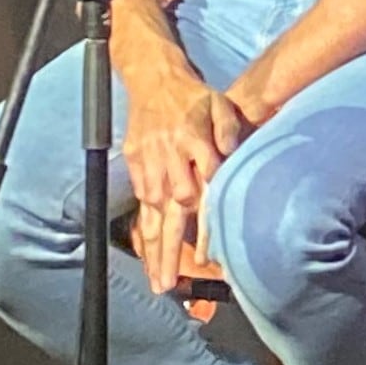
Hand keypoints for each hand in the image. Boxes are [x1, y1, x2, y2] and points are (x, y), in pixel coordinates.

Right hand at [120, 66, 246, 293]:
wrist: (154, 79)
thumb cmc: (196, 97)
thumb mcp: (221, 106)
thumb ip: (228, 131)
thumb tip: (230, 157)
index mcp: (192, 147)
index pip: (200, 195)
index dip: (203, 228)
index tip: (206, 258)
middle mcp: (168, 161)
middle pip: (170, 215)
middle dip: (167, 253)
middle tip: (167, 285)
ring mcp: (148, 165)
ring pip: (152, 214)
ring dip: (153, 248)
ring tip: (156, 280)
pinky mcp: (135, 164)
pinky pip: (142, 201)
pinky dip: (144, 226)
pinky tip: (149, 251)